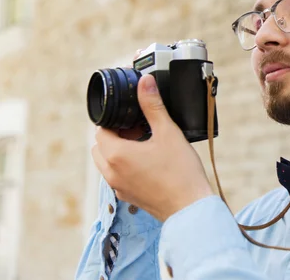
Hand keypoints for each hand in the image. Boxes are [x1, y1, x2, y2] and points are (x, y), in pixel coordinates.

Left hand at [91, 53, 213, 220]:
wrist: (190, 207)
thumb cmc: (180, 171)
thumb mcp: (168, 132)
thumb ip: (153, 105)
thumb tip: (144, 82)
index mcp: (116, 154)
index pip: (100, 131)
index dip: (115, 121)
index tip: (133, 118)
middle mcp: (111, 173)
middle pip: (100, 147)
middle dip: (115, 135)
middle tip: (139, 130)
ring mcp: (118, 188)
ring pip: (106, 164)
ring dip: (118, 152)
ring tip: (145, 146)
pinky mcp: (129, 197)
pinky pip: (117, 177)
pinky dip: (125, 167)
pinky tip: (150, 163)